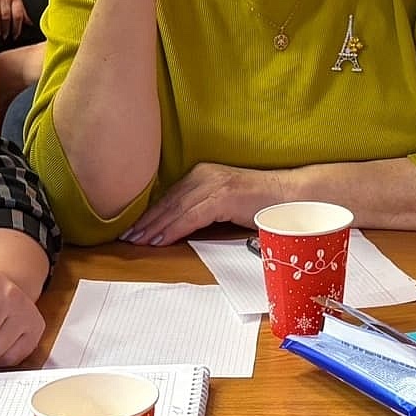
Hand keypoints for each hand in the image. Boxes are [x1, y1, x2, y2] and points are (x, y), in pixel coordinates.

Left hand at [123, 162, 280, 246]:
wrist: (289, 198)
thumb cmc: (259, 205)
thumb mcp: (224, 204)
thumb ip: (202, 209)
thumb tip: (177, 226)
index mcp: (203, 174)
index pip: (170, 195)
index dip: (149, 212)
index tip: (132, 227)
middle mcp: (204, 175)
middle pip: (168, 201)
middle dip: (146, 220)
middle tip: (126, 237)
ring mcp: (214, 184)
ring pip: (176, 209)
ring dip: (154, 227)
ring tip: (137, 241)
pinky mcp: (223, 197)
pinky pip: (191, 217)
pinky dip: (173, 229)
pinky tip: (159, 240)